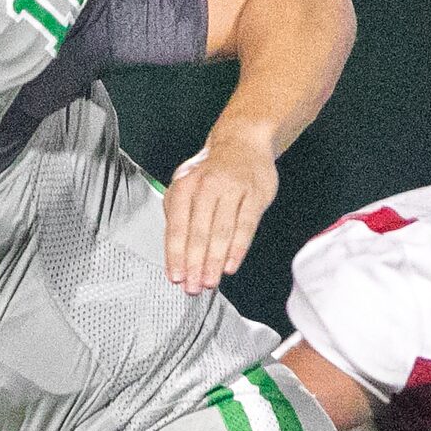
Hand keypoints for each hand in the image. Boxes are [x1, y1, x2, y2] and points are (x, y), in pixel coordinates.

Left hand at [164, 125, 275, 292]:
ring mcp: (233, 188)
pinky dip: (237, 248)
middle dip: (195, 264)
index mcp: (185, 186)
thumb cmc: (211, 172)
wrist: (243, 143)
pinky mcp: (255, 194)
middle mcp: (207, 186)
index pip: (178, 227)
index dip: (176, 255)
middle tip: (193, 287)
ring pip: (222, 231)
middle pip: (199, 232)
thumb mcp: (186, 187)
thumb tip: (175, 256)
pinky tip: (231, 266)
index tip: (176, 278)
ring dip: (214, 261)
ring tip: (210, 282)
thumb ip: (178, 217)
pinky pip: (245, 226)